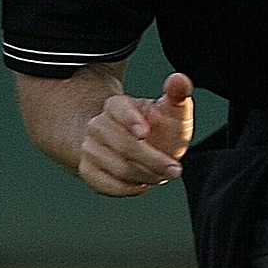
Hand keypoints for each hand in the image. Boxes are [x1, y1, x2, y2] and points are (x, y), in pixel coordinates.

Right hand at [78, 73, 193, 196]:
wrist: (139, 147)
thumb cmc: (159, 126)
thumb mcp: (172, 109)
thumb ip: (178, 93)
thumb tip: (179, 79)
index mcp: (117, 105)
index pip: (118, 109)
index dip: (130, 120)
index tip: (145, 132)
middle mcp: (98, 125)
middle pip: (123, 144)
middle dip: (152, 159)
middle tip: (174, 169)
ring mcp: (90, 148)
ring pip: (116, 166)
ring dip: (145, 176)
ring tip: (162, 176)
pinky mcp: (88, 170)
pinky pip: (105, 184)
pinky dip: (128, 188)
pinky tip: (144, 184)